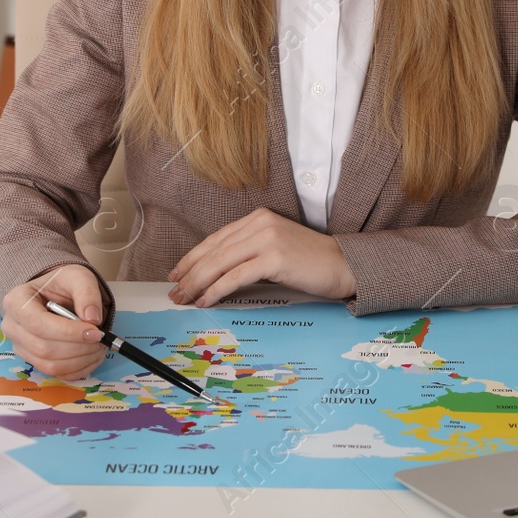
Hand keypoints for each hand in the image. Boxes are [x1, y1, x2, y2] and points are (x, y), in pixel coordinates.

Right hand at [0, 263, 108, 380]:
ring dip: (80, 360)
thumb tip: (93, 320)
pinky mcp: (32, 360)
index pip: (39, 324)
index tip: (96, 332)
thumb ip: (87, 293)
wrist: (56, 292)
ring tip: (100, 346)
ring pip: (49, 365)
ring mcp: (20, 347)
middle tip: (102, 339)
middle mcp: (12, 327)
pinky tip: (92, 356)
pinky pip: (56, 374)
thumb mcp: (78, 277)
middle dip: (78, 348)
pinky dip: (78, 368)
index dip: (69, 332)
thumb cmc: (63, 283)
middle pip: (44, 348)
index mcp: (17, 302)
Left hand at [167, 207, 355, 306]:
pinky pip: (236, 276)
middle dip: (190, 273)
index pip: (216, 238)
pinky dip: (217, 289)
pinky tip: (206, 300)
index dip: (193, 257)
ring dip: (198, 283)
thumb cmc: (309, 262)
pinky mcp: (274, 257)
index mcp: (258, 217)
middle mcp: (260, 223)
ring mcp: (267, 238)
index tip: (177, 273)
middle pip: (214, 250)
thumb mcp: (274, 249)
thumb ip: (248, 253)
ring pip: (221, 262)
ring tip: (185, 298)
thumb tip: (215, 274)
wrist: (342, 265)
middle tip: (175, 291)